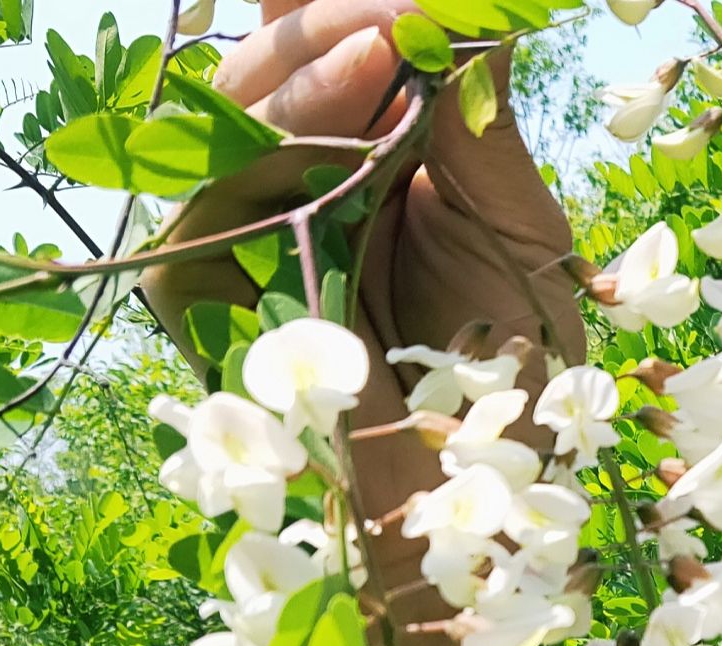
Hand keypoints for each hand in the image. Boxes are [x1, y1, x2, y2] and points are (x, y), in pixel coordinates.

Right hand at [140, 1, 585, 521]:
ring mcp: (238, 250)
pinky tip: (342, 136)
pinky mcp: (203, 312)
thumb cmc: (517, 385)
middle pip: (252, 70)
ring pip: (221, 125)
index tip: (402, 0)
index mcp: (355, 163)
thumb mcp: (517, 228)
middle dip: (320, 25)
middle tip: (400, 11)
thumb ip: (480, 119)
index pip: (311, 51)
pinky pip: (205, 215)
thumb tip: (478, 16)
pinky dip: (267, 161)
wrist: (490, 518)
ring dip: (300, 75)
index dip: (324, 10)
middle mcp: (286, 195)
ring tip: (383, 45)